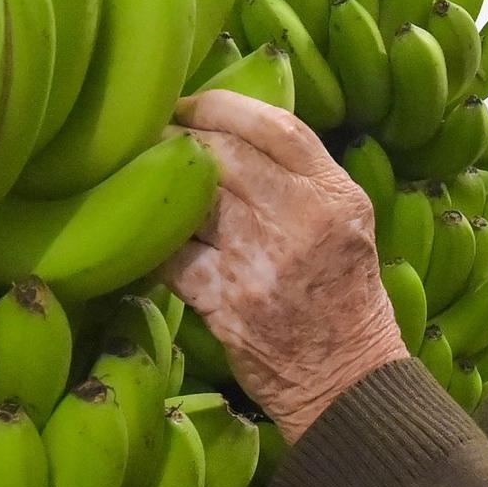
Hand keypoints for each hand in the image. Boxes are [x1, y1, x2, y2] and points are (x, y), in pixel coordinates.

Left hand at [161, 91, 410, 442]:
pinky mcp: (228, 303)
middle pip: (223, 154)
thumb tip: (226, 130)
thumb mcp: (345, 225)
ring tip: (139, 184)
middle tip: (150, 141)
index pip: (275, 125)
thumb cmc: (343, 297)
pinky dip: (153, 247)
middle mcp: (302, 220)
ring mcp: (263, 262)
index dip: (220, 105)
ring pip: (191, 200)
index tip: (187, 106)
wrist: (348, 381)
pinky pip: (172, 257)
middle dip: (178, 142)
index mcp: (335, 195)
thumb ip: (300, 178)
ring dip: (158, 191)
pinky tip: (145, 241)